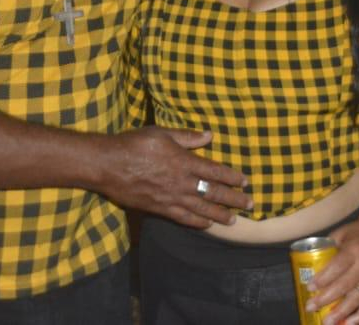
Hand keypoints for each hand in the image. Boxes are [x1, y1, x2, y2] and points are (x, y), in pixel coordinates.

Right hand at [95, 127, 251, 227]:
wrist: (109, 164)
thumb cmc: (134, 144)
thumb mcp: (161, 133)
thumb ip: (186, 137)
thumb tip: (208, 135)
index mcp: (184, 161)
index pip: (215, 171)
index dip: (232, 177)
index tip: (244, 181)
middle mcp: (181, 182)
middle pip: (213, 193)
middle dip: (233, 198)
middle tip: (249, 204)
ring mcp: (171, 197)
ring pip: (202, 208)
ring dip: (220, 214)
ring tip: (234, 220)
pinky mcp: (160, 208)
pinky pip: (183, 218)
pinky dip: (198, 222)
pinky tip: (207, 225)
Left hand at [306, 217, 358, 324]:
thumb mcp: (341, 233)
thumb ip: (328, 247)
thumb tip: (309, 263)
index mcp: (354, 251)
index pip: (337, 267)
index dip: (323, 279)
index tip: (309, 287)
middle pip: (344, 286)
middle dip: (326, 299)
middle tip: (310, 307)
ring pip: (356, 300)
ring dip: (340, 313)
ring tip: (326, 322)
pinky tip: (347, 324)